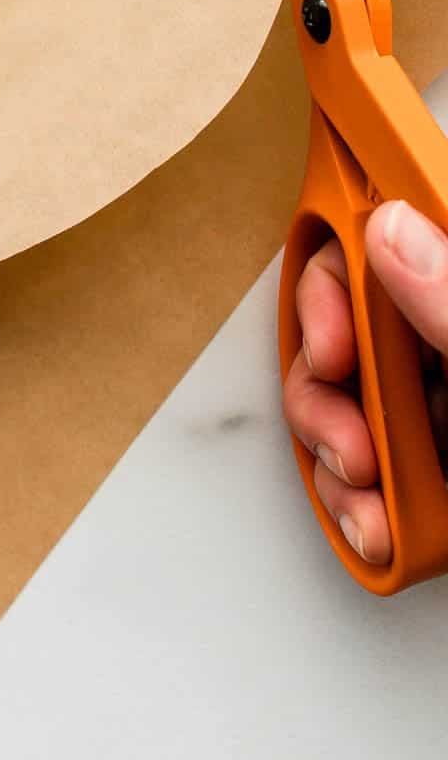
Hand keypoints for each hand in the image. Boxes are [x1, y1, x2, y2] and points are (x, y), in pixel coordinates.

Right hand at [282, 198, 447, 565]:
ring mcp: (439, 405)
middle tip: (347, 438)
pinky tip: (373, 529)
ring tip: (363, 498)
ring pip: (342, 398)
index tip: (332, 346)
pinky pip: (363, 463)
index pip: (379, 240)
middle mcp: (442, 342)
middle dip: (323, 390)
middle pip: (345, 324)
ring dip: (332, 455)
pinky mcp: (432, 467)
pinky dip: (355, 503)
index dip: (334, 282)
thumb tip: (391, 230)